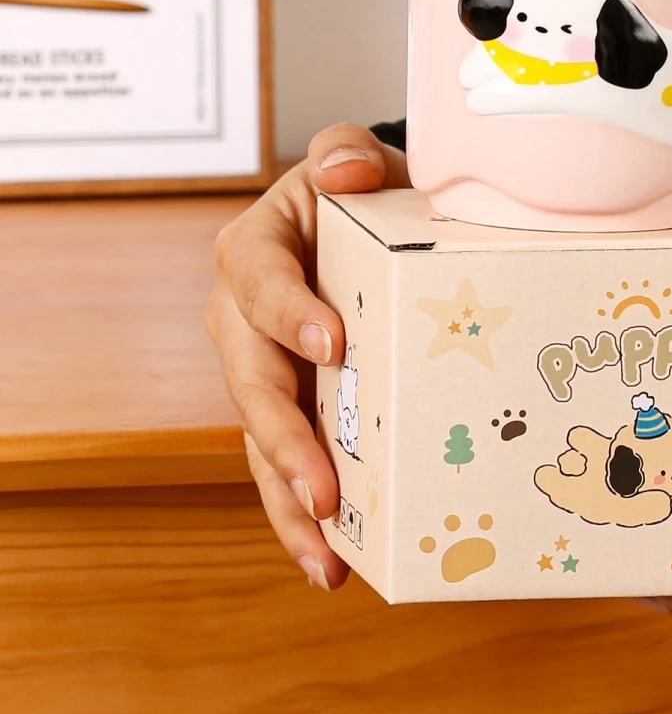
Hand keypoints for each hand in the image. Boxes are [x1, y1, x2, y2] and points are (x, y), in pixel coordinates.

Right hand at [204, 124, 408, 589]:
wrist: (383, 229)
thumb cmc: (368, 197)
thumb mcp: (359, 161)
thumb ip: (348, 152)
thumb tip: (347, 171)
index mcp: (257, 249)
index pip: (258, 279)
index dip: (288, 311)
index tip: (333, 344)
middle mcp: (246, 318)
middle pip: (251, 380)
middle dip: (285, 438)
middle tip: (323, 488)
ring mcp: (266, 372)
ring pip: (261, 440)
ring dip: (289, 500)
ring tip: (325, 554)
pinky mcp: (292, 411)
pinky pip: (285, 466)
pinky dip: (302, 515)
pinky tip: (333, 562)